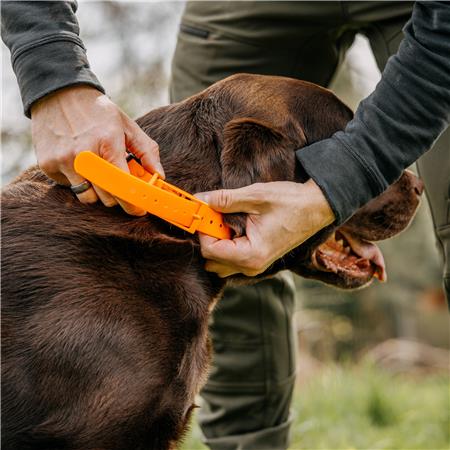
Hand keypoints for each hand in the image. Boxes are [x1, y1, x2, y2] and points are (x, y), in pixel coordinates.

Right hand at [31, 85, 164, 214]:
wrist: (59, 94)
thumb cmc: (99, 113)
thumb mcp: (128, 126)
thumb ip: (147, 152)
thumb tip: (159, 177)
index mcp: (108, 143)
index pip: (124, 185)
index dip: (134, 203)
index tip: (139, 210)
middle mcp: (84, 154)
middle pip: (107, 198)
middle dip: (118, 197)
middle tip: (120, 187)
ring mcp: (63, 160)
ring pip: (88, 198)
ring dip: (97, 193)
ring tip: (99, 174)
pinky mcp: (48, 165)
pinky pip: (70, 188)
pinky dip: (78, 182)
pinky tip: (79, 164)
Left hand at [196, 180, 334, 276]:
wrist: (316, 207)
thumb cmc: (291, 203)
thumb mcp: (255, 196)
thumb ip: (225, 200)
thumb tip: (201, 199)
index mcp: (251, 255)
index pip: (210, 250)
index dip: (203, 229)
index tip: (204, 210)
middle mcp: (252, 266)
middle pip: (212, 259)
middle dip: (209, 236)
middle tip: (214, 213)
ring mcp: (255, 265)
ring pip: (220, 261)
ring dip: (217, 240)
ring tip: (225, 218)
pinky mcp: (257, 259)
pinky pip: (231, 258)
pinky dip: (226, 243)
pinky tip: (233, 224)